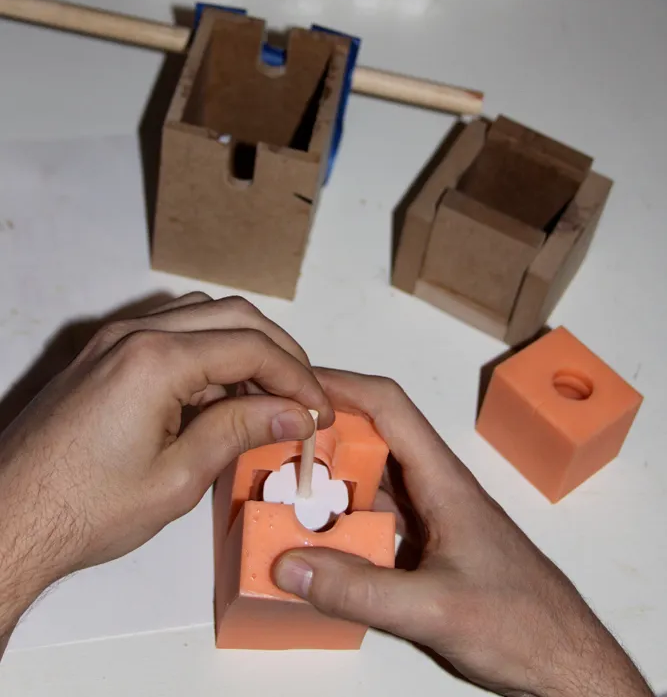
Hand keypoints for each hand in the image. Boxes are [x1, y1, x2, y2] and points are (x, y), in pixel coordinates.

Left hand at [0, 293, 331, 650]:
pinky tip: (218, 397)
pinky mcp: (104, 355)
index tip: (318, 410)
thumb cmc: (82, 508)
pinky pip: (172, 332)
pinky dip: (208, 352)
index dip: (296, 377)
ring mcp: (115, 340)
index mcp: (156, 360)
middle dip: (278, 353)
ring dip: (243, 346)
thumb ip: (239, 432)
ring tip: (266, 397)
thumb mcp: (177, 479)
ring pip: (203, 315)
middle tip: (304, 396)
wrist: (10, 519)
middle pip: (233, 315)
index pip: (251, 347)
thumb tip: (293, 413)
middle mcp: (135, 334)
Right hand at [274, 371, 651, 696]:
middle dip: (322, 434)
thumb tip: (289, 564)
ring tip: (277, 489)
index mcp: (443, 480)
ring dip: (328, 481)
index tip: (292, 384)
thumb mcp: (434, 609)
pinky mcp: (426, 549)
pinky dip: (341, 522)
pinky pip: (375, 520)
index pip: (389, 406)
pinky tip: (312, 542)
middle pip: (372, 439)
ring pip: (371, 481)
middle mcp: (434, 488)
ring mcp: (430, 519)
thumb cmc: (519, 623)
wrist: (564, 661)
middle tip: (267, 442)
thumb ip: (361, 591)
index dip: (341, 385)